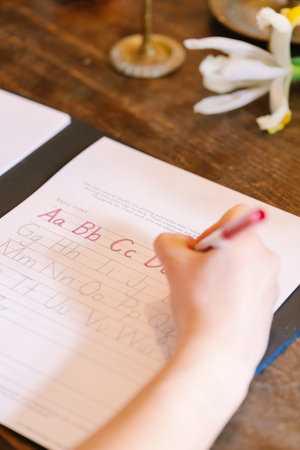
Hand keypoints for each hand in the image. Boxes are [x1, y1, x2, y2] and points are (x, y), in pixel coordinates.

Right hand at [154, 204, 279, 377]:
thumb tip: (175, 243)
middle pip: (237, 241)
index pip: (235, 215)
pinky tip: (216, 307)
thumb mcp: (173, 266)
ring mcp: (270, 282)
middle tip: (197, 274)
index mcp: (245, 242)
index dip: (213, 228)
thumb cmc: (202, 307)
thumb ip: (169, 242)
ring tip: (205, 294)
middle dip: (214, 253)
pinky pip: (250, 285)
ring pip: (242, 264)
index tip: (201, 251)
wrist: (218, 351)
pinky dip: (234, 290)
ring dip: (223, 272)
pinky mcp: (269, 302)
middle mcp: (265, 258)